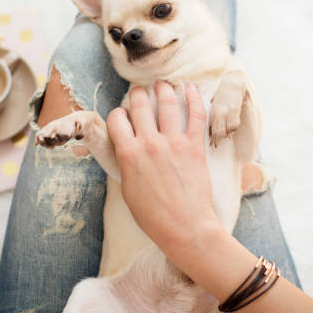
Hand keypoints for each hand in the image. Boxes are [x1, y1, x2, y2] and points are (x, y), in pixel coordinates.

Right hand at [106, 81, 219, 265]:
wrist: (185, 228)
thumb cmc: (154, 216)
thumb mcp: (127, 189)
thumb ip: (125, 162)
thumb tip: (125, 146)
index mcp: (128, 154)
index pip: (116, 118)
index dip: (118, 114)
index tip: (123, 116)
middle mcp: (149, 143)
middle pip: (139, 104)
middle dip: (136, 94)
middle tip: (139, 92)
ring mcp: (174, 142)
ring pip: (166, 103)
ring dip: (162, 88)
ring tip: (161, 84)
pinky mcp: (195, 146)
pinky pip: (196, 115)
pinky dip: (194, 97)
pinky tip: (190, 88)